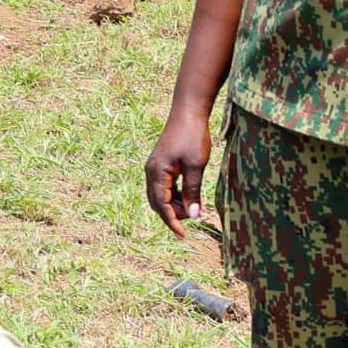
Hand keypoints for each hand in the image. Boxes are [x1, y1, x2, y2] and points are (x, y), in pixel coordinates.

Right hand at [143, 104, 212, 231]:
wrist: (188, 112)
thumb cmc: (192, 136)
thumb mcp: (196, 166)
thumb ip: (193, 191)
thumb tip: (194, 215)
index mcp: (156, 173)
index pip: (162, 206)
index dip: (172, 222)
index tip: (183, 236)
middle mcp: (151, 172)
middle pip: (158, 203)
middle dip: (174, 214)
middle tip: (195, 217)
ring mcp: (155, 168)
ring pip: (161, 195)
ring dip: (176, 205)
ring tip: (195, 206)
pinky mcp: (161, 164)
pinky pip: (165, 186)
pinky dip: (176, 195)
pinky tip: (190, 195)